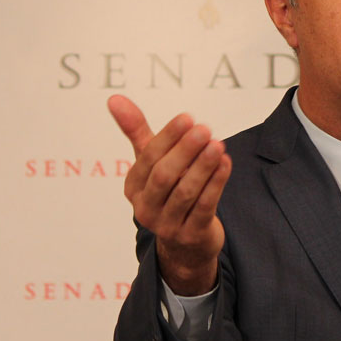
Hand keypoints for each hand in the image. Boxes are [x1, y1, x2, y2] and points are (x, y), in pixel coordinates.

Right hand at [108, 94, 231, 295]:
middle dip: (185, 151)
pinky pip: (204, 206)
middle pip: (164, 176)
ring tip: (218, 145)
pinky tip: (226, 163)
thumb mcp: (151, 162)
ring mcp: (167, 225)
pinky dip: (216, 183)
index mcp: (133, 187)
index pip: (149, 158)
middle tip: (205, 129)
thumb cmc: (167, 191)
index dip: (168, 137)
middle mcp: (145, 208)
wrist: (186, 243)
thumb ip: (135, 130)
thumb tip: (114, 97)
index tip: (187, 118)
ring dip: (203, 166)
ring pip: (186, 192)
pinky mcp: (191, 235)